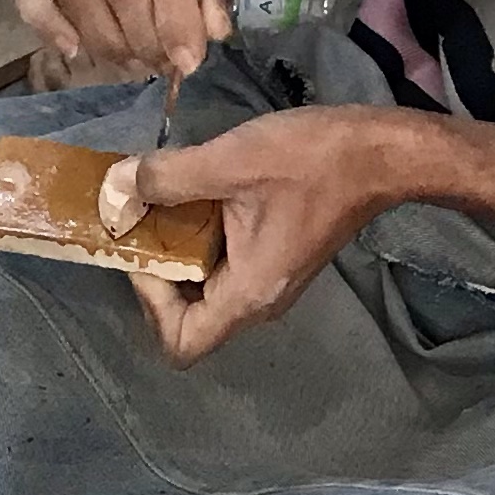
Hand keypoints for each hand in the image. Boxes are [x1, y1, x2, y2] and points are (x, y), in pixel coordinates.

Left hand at [125, 107, 425, 365]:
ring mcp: (268, 281)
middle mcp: (257, 302)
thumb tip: (114, 188)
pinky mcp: (273, 257)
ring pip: (202, 286)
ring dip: (176, 248)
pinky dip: (199, 235)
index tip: (145, 249)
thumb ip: (166, 179)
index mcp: (249, 295)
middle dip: (156, 269)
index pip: (180, 342)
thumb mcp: (230, 162)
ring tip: (162, 199)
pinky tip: (195, 191)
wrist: (381, 152)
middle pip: (186, 316)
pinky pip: (222, 262)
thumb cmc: (312, 161)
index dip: (150, 304)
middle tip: (141, 218)